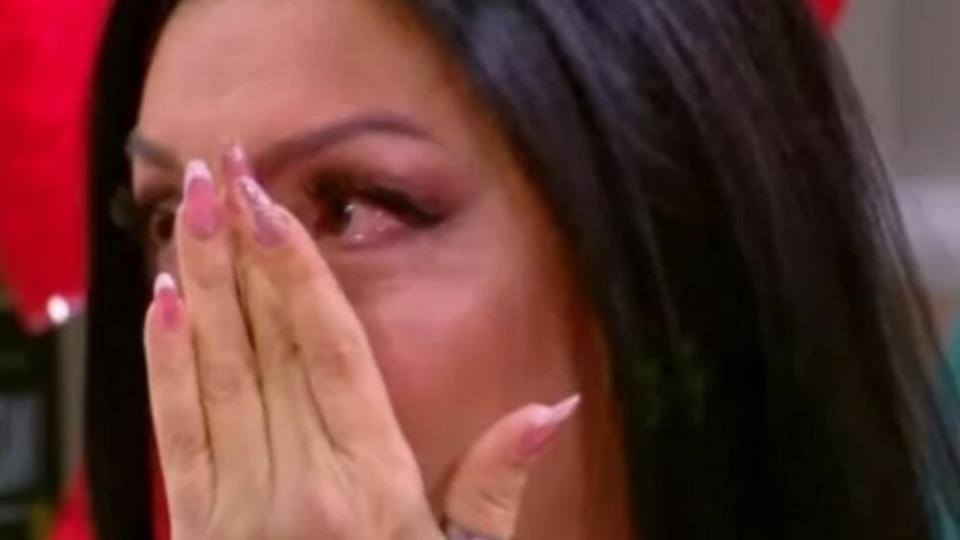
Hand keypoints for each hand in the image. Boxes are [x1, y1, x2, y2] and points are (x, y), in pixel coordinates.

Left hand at [143, 146, 579, 539]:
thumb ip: (497, 485)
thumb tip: (555, 408)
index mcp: (366, 486)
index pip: (327, 354)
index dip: (298, 276)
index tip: (273, 208)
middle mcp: (293, 484)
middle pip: (263, 345)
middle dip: (239, 250)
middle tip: (221, 170)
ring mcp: (234, 503)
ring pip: (212, 371)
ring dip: (196, 281)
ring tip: (187, 208)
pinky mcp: (195, 522)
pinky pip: (175, 431)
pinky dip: (164, 364)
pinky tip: (159, 304)